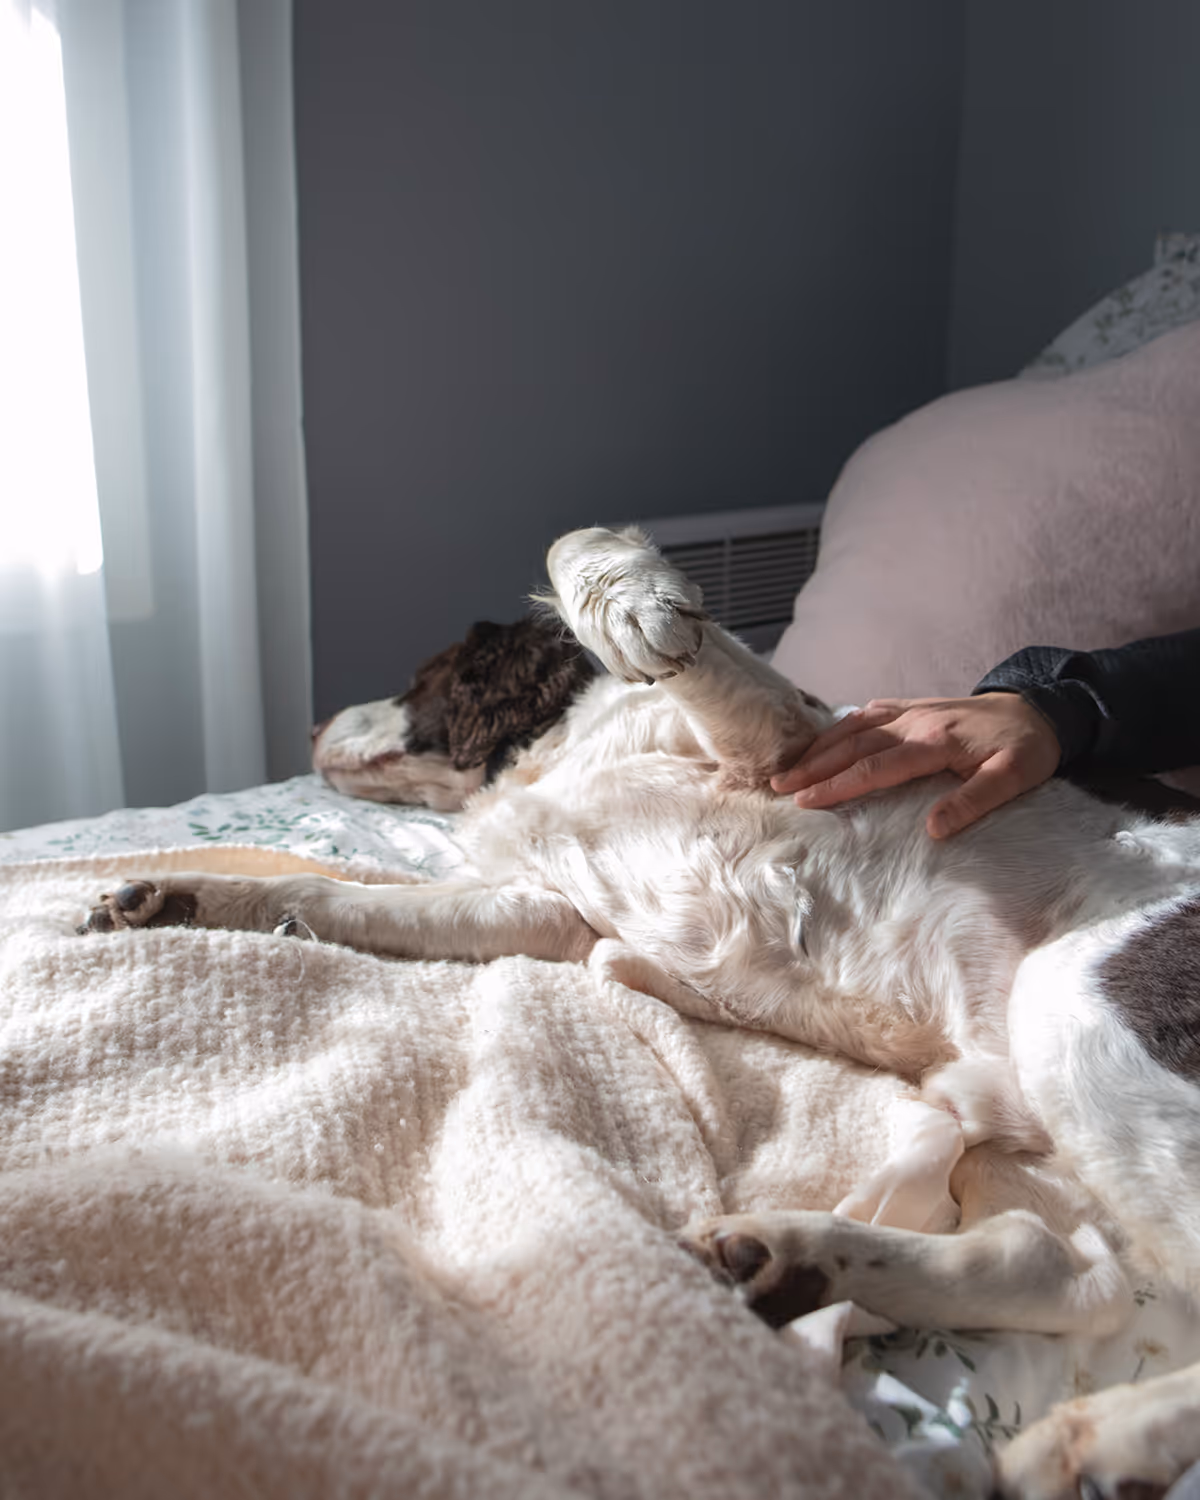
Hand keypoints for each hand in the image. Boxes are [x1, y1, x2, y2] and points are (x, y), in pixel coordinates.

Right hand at [771, 693, 1061, 837]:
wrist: (1042, 709)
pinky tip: (826, 739)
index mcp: (936, 741)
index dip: (839, 783)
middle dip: (814, 765)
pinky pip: (868, 712)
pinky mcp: (914, 706)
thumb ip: (975, 802)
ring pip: (854, 724)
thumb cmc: (1027, 749)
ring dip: (820, 746)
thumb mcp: (1015, 779)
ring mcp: (912, 709)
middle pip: (854, 743)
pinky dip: (841, 725)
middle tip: (779, 785)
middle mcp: (916, 721)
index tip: (807, 799)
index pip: (876, 765)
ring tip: (790, 766)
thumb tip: (933, 829)